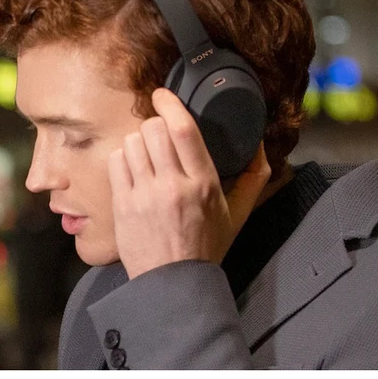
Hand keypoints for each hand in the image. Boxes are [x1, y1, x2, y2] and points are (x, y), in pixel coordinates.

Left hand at [108, 87, 271, 279]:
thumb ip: (255, 177)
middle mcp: (173, 186)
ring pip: (133, 142)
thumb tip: (261, 144)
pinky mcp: (122, 204)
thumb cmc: (207, 246)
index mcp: (204, 183)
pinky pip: (116, 161)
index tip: (163, 95)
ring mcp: (144, 195)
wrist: (174, 283)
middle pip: (154, 129)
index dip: (169, 103)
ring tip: (147, 154)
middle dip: (155, 124)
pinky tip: (133, 169)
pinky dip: (123, 158)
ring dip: (139, 141)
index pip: (183, 129)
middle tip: (159, 134)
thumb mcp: (239, 213)